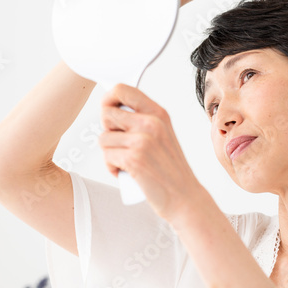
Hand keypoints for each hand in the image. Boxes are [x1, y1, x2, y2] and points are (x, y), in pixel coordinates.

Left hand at [98, 83, 206, 222]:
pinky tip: (126, 173)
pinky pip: (106, 156)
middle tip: (121, 145)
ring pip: (103, 138)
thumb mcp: (162, 135)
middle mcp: (151, 123)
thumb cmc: (169, 170)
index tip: (107, 110)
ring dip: (109, 153)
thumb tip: (110, 110)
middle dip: (107, 131)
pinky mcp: (133, 158)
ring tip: (127, 163)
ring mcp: (142, 140)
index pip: (122, 89)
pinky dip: (111, 168)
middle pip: (106, 114)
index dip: (107, 99)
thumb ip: (141, 120)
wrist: (184, 198)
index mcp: (158, 113)